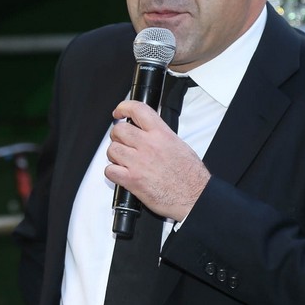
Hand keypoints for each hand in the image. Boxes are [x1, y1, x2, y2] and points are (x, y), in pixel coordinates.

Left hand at [106, 99, 209, 221]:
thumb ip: (161, 136)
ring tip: (124, 161)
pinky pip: (110, 170)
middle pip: (119, 130)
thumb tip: (148, 132)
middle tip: (122, 142)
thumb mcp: (179, 145)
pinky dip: (112, 172)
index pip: (138, 110)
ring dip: (114, 155)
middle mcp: (148, 146)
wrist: (194, 197)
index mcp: (162, 135)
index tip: (119, 112)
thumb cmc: (191, 176)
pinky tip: (121, 174)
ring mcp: (138, 162)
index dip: (124, 107)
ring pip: (112, 149)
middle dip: (117, 136)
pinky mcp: (132, 180)